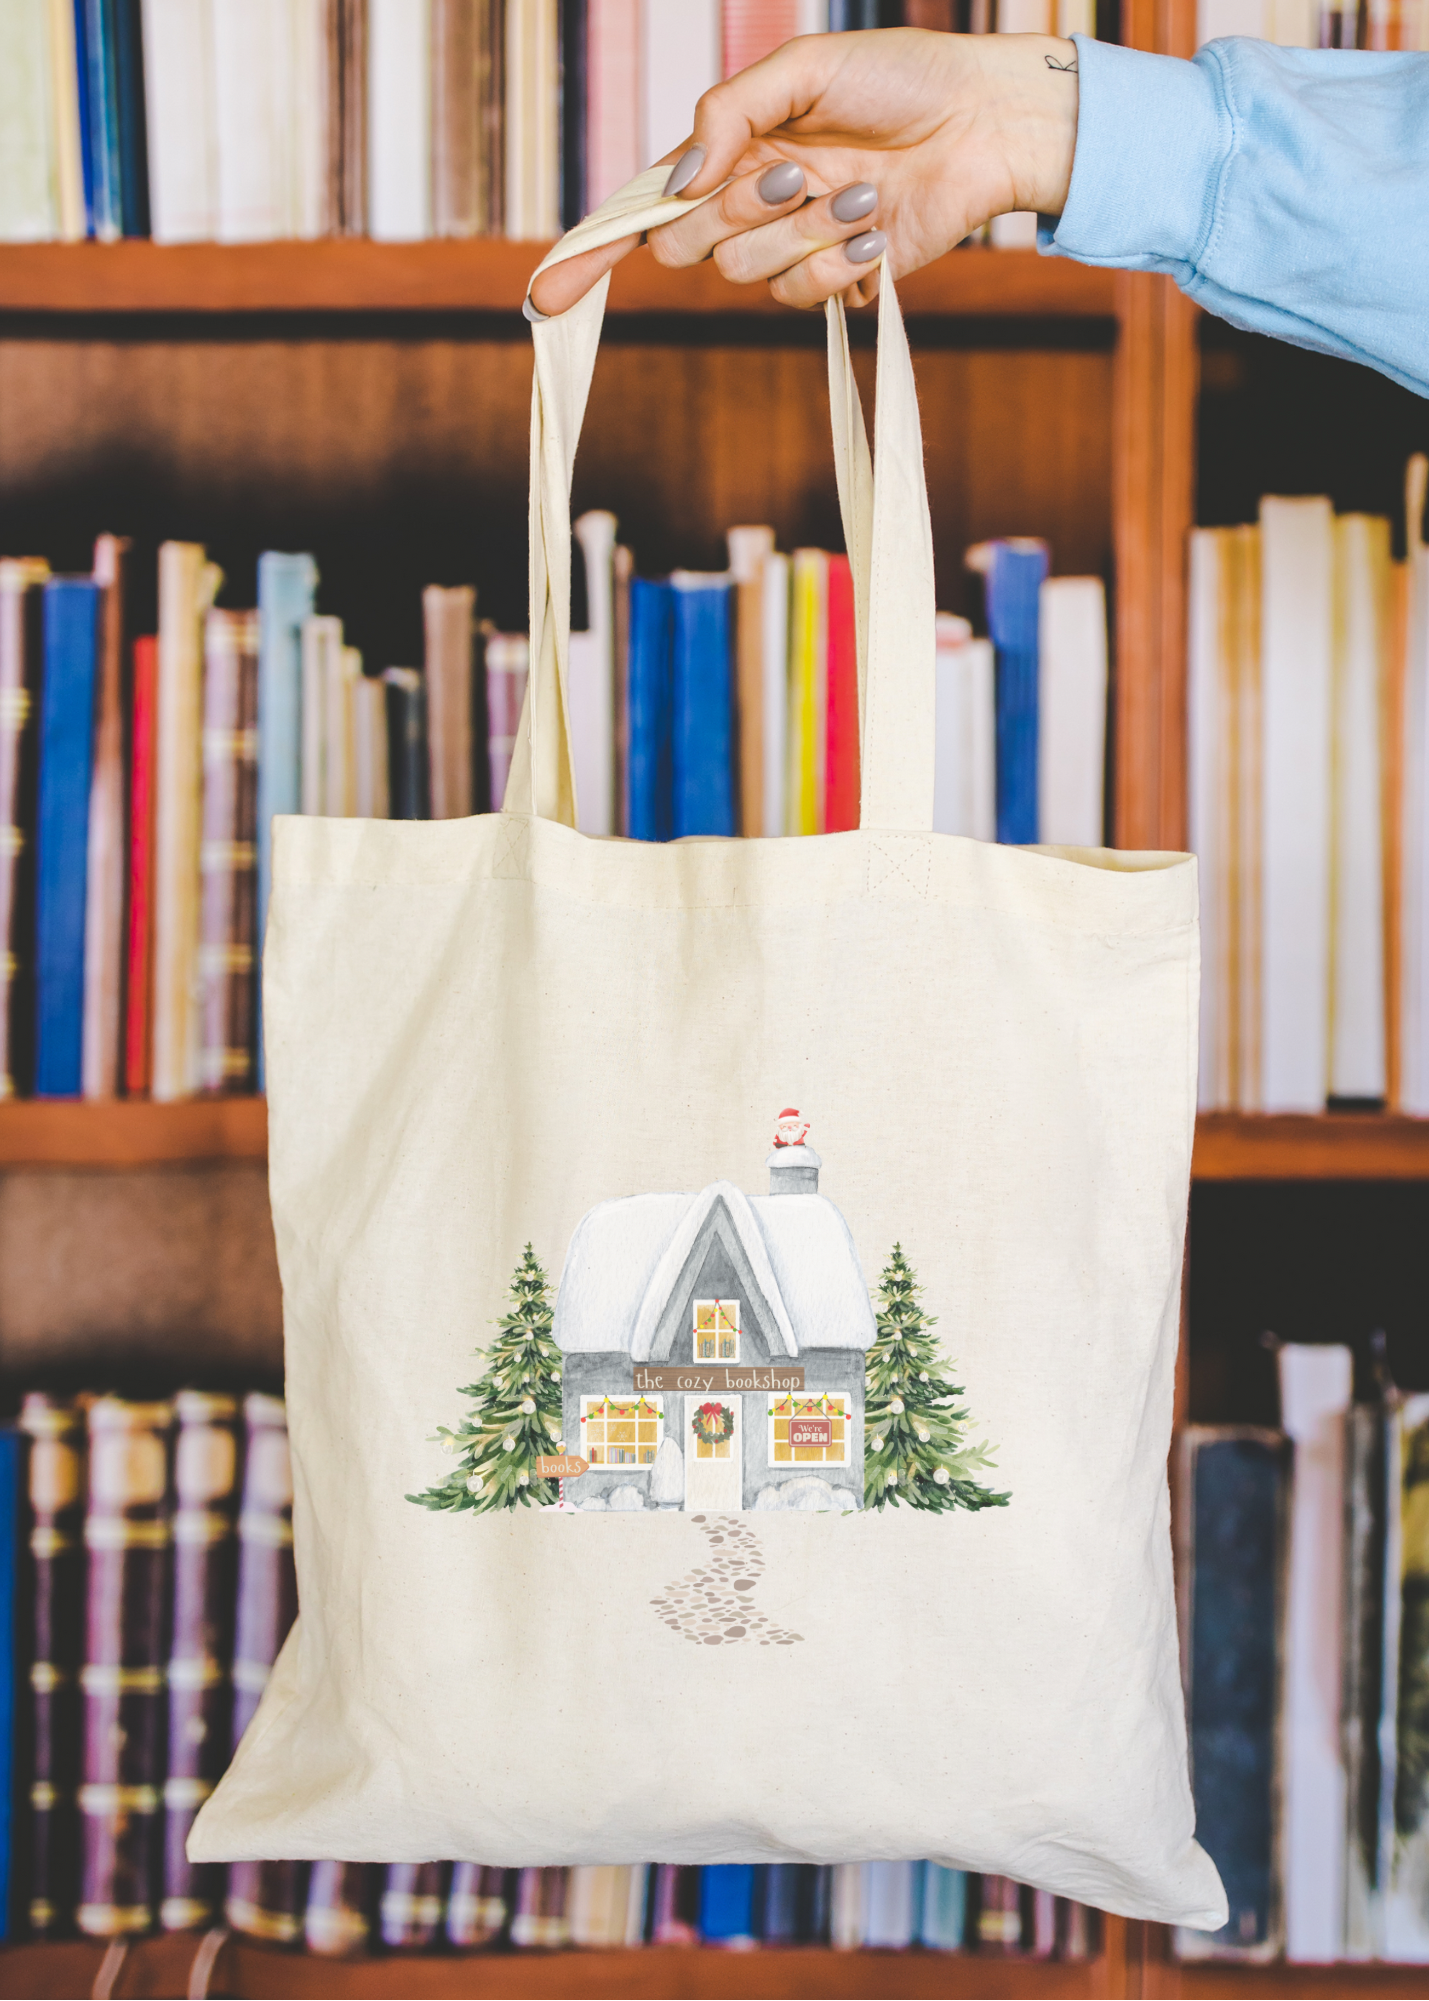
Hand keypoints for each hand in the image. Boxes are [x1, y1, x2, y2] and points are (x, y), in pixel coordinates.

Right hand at [528, 28, 1079, 316]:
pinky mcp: (834, 283)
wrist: (981, 122)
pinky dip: (838, 262)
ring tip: (863, 194)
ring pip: (746, 275)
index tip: (545, 299)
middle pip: (684, 248)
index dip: (591, 255)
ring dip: (804, 231)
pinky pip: (801, 298)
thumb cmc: (898, 78)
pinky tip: (878, 231)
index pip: (641, 210)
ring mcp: (789, 248)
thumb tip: (678, 184)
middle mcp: (747, 204)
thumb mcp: (802, 67)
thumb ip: (727, 114)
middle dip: (735, 213)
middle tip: (797, 172)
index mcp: (726, 151)